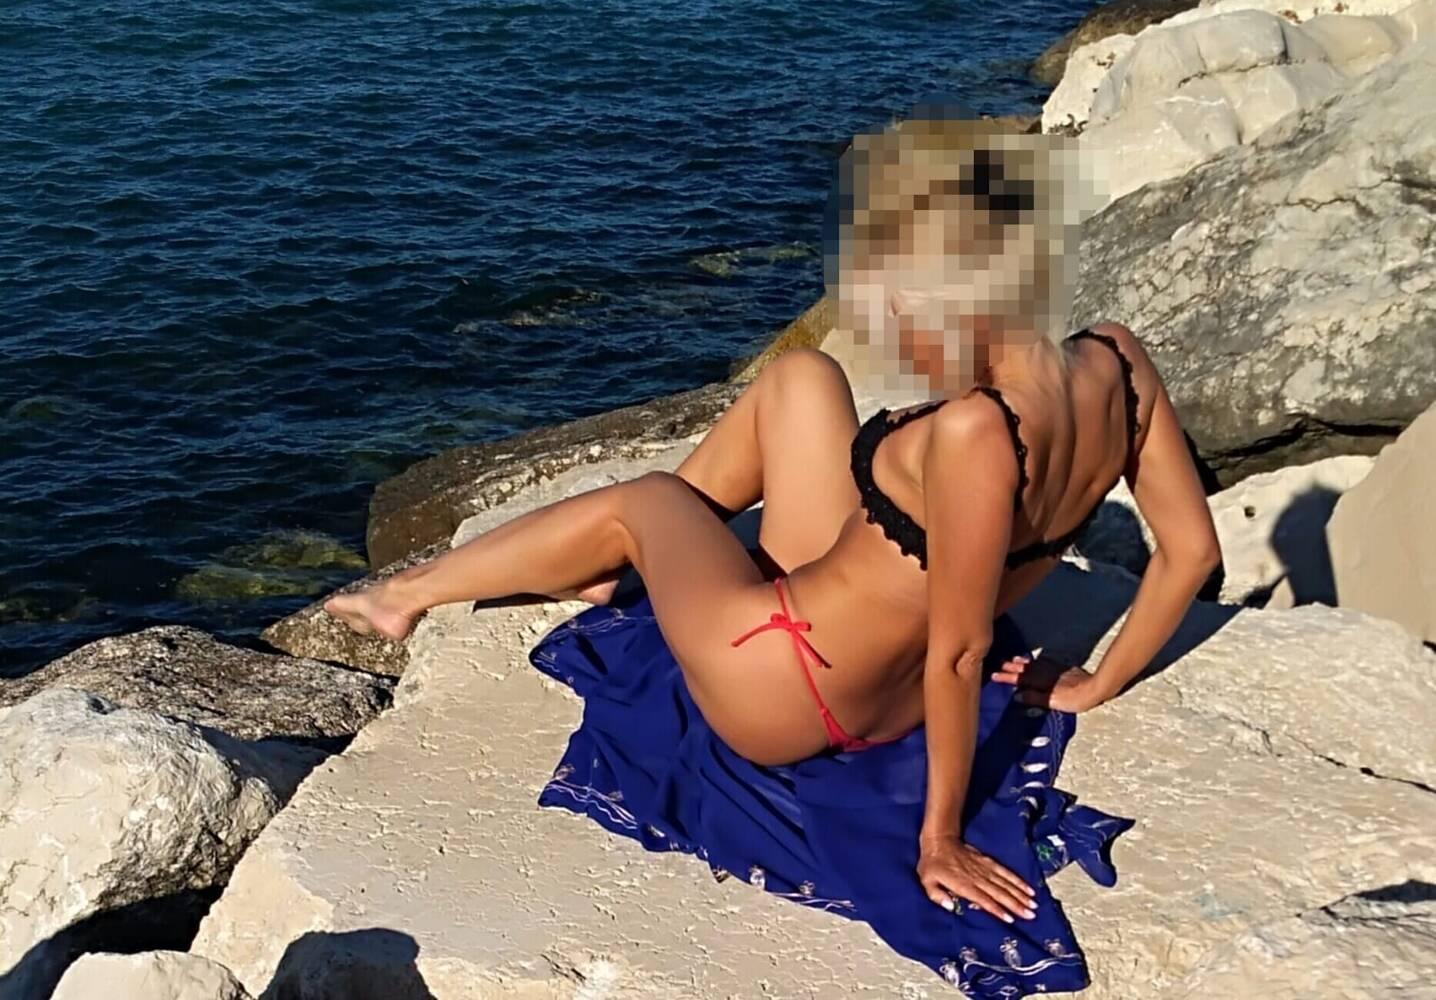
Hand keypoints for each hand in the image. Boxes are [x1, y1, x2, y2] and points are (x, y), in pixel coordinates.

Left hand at [917, 834, 1036, 922]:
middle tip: (1031, 915)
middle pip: (999, 893)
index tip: (1010, 919)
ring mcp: (984, 868)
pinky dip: (1017, 880)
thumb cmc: (932, 864)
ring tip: (1033, 905)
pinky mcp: (988, 862)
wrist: (939, 840)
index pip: (983, 899)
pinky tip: (1028, 888)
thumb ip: (936, 895)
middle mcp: (976, 877)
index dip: (997, 909)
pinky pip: (1005, 872)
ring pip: (1005, 883)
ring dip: (1020, 894)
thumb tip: (950, 906)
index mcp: (962, 884)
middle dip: (1016, 904)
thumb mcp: (926, 880)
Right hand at [992, 652, 1103, 712]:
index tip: (994, 675)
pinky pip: (1045, 663)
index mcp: (1041, 681)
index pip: (1020, 678)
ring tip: (1013, 659)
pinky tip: (1036, 661)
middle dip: (1011, 667)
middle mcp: (1046, 673)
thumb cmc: (1074, 699)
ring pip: (1034, 664)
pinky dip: (1037, 661)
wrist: (1095, 689)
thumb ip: (1035, 698)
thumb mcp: (1053, 702)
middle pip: (1025, 669)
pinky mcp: (1063, 669)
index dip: (1007, 677)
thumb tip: (1017, 695)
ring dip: (1023, 663)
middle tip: (999, 664)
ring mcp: (1055, 670)